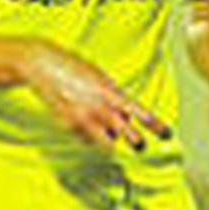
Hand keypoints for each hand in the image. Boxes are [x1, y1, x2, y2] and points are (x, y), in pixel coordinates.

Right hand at [18, 40, 171, 151]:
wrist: (41, 64)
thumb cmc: (73, 67)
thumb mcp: (99, 78)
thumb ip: (114, 98)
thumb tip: (124, 118)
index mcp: (110, 92)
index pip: (139, 113)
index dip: (155, 125)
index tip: (167, 134)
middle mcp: (98, 107)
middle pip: (126, 133)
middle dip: (136, 142)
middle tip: (140, 146)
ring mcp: (82, 117)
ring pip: (106, 141)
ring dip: (109, 138)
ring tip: (102, 128)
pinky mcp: (67, 124)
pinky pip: (85, 137)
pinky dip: (86, 133)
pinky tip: (79, 119)